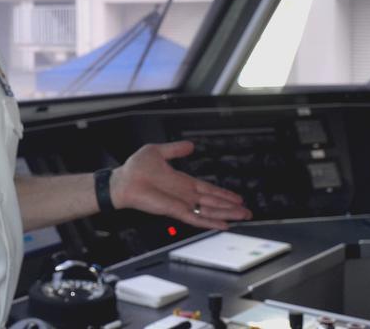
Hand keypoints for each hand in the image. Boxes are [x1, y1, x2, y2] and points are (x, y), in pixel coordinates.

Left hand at [109, 140, 251, 229]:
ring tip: (242, 217)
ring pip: (209, 211)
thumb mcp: (158, 151)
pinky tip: (223, 224)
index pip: (208, 189)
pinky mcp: (174, 210)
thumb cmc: (134, 168)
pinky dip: (210, 221)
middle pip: (213, 202)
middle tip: (247, 211)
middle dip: (230, 206)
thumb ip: (176, 149)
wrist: (122, 181)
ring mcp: (181, 203)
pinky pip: (196, 218)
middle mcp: (184, 194)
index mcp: (182, 181)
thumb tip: (190, 145)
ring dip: (226, 213)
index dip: (223, 193)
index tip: (237, 197)